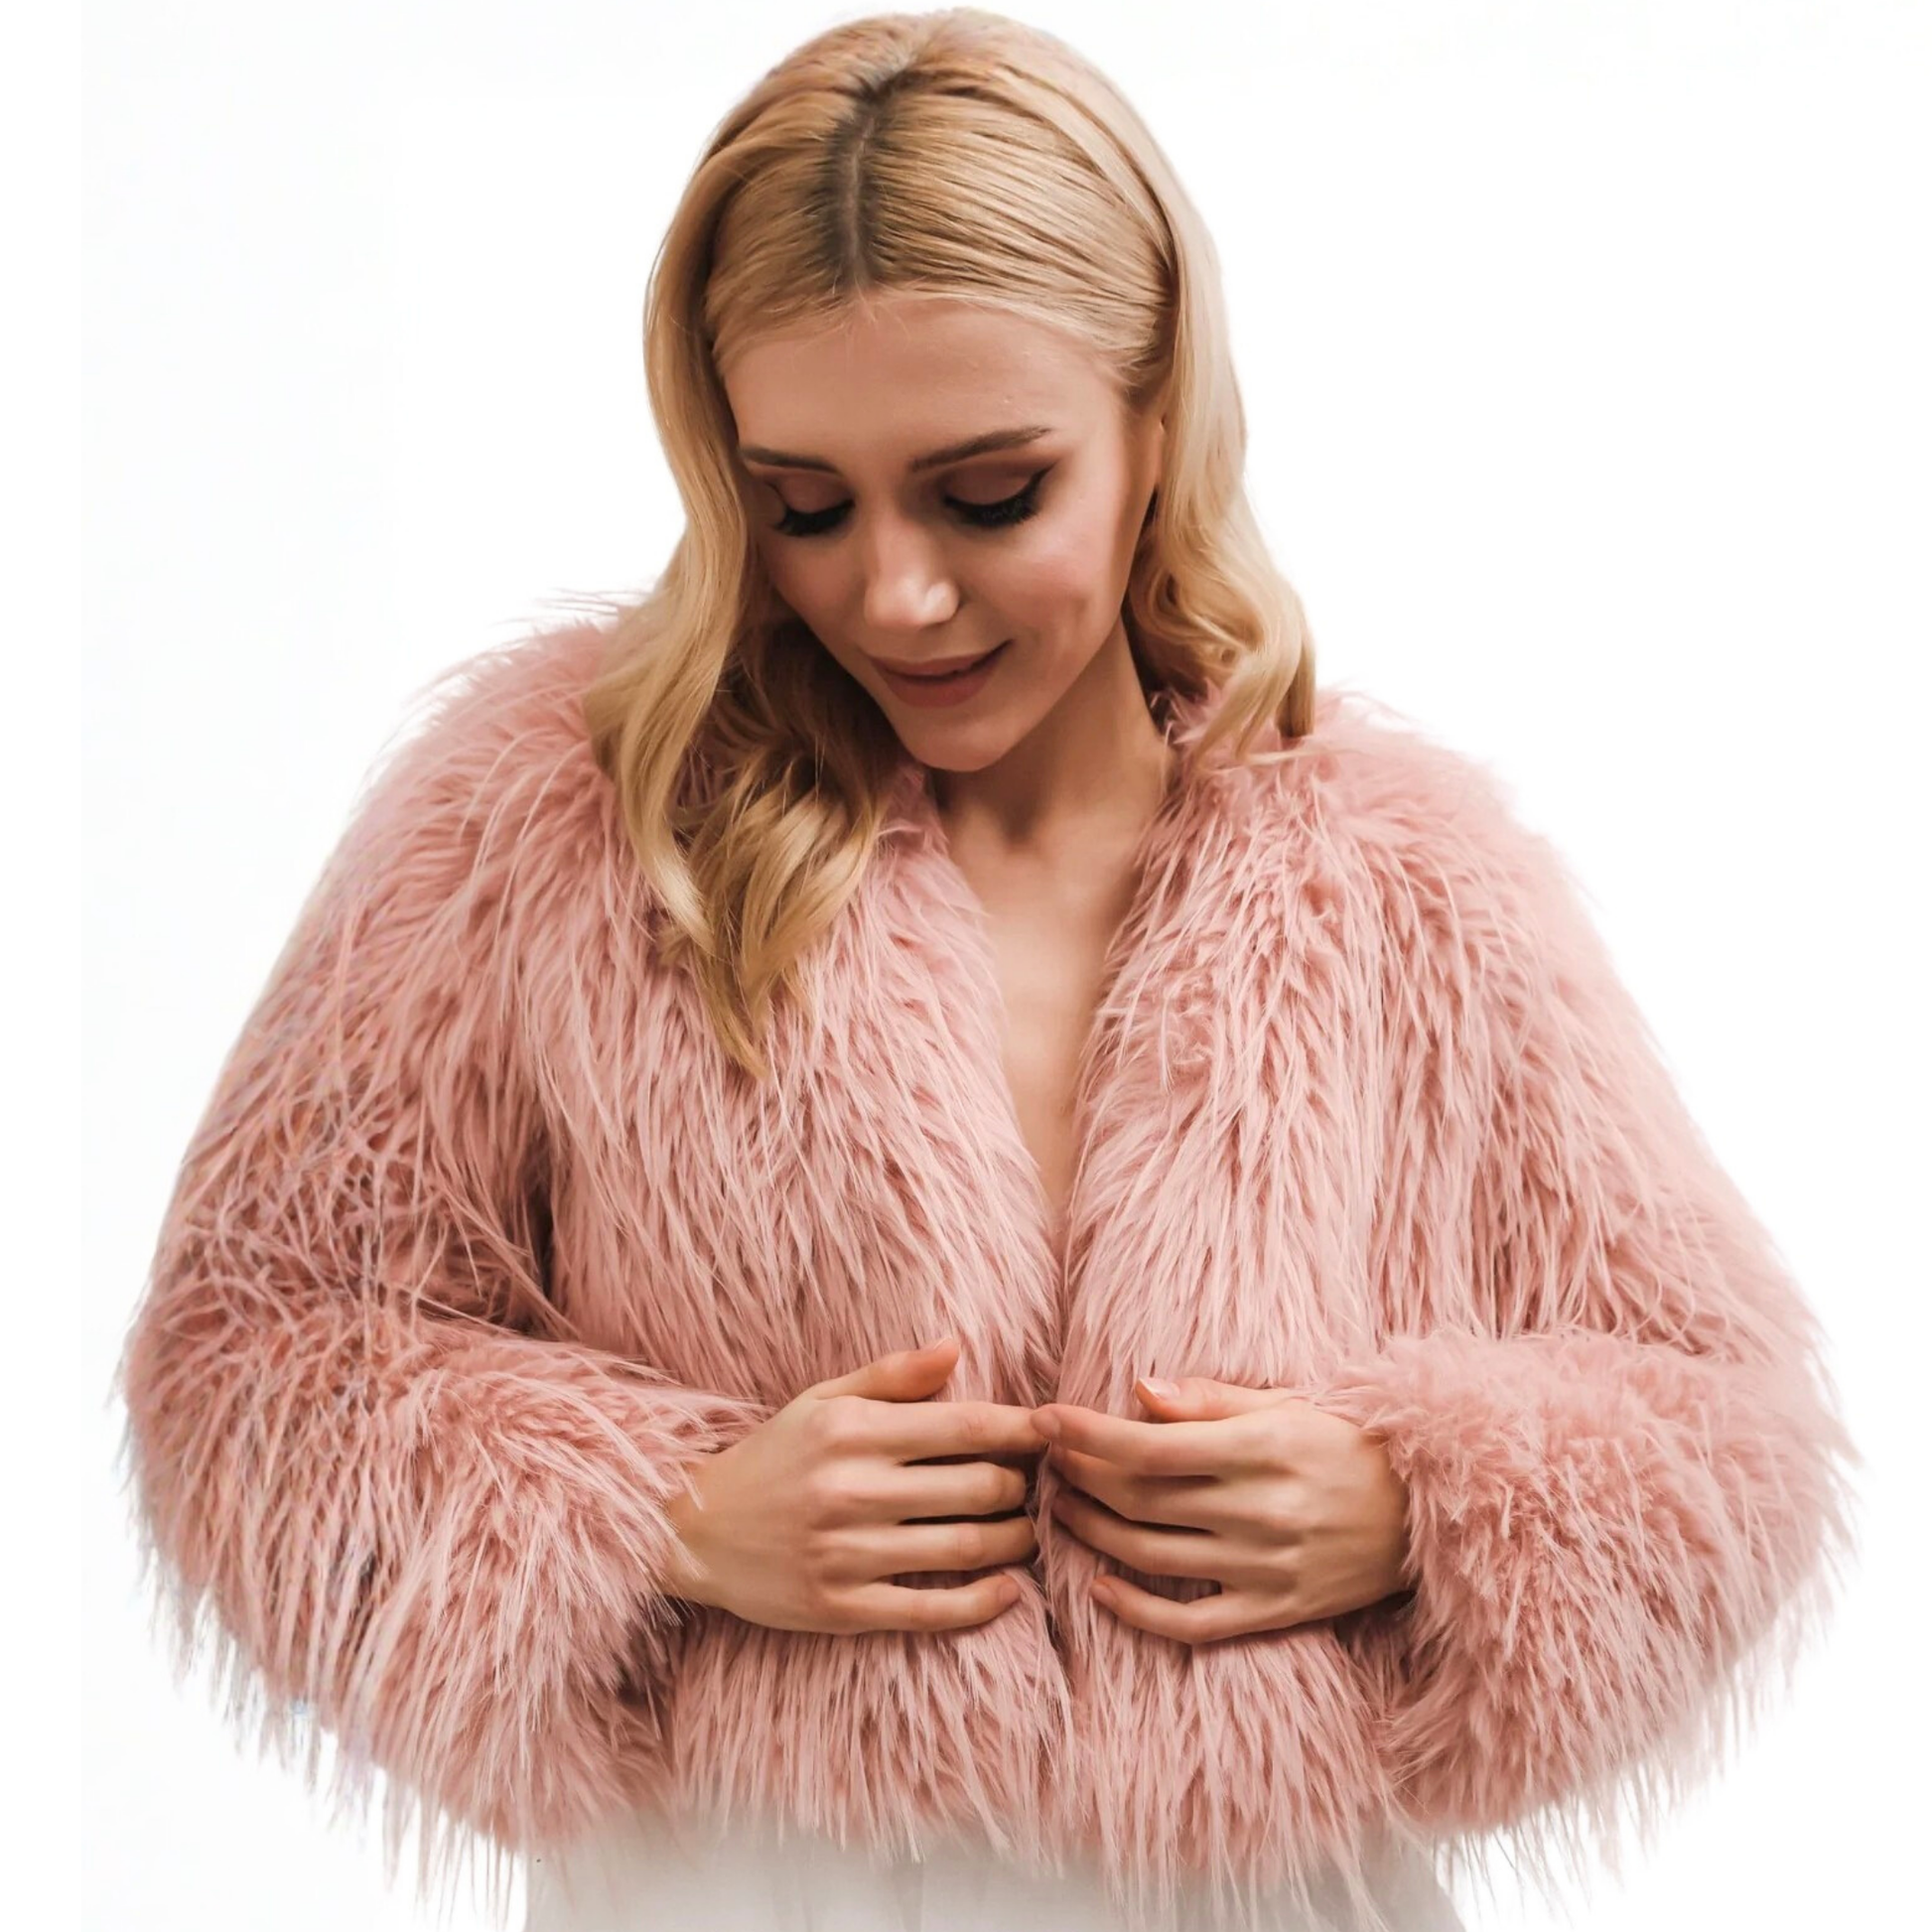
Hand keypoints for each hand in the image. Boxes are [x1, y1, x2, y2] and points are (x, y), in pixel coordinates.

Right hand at [664, 1336, 1048, 1634]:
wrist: (696, 1532)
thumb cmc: (773, 1457)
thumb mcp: (822, 1401)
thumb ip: (892, 1375)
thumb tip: (958, 1346)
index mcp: (854, 1432)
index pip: (965, 1425)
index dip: (1023, 1429)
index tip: (1055, 1432)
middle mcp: (854, 1489)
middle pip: (978, 1488)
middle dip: (1023, 1487)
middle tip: (1037, 1487)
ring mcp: (848, 1552)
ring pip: (965, 1548)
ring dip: (1015, 1542)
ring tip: (1027, 1533)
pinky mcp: (842, 1607)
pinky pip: (931, 1610)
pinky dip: (982, 1603)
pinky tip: (1007, 1591)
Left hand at [1030, 1374, 1412, 1644]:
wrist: (1426, 1514)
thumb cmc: (1345, 1444)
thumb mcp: (1287, 1403)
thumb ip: (1211, 1399)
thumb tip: (1139, 1391)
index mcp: (1261, 1449)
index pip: (1149, 1445)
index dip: (1086, 1433)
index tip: (1044, 1418)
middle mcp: (1259, 1510)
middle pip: (1140, 1498)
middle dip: (1080, 1474)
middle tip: (1047, 1457)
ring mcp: (1264, 1568)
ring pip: (1151, 1555)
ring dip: (1093, 1530)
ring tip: (1060, 1505)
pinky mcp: (1274, 1612)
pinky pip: (1189, 1623)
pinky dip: (1135, 1610)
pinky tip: (1100, 1586)